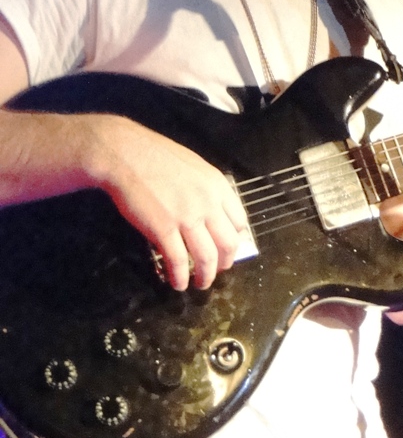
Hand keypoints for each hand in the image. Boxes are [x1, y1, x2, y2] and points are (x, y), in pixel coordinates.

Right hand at [86, 114, 249, 290]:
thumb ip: (208, 189)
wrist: (127, 155)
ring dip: (205, 276)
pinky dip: (179, 277)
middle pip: (228, 243)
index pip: (239, 221)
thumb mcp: (195, 167)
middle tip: (217, 270)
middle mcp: (208, 202)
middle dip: (225, 263)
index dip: (235, 240)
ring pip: (207, 257)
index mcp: (218, 186)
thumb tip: (214, 212)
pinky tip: (177, 283)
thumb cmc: (157, 157)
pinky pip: (177, 261)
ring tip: (200, 283)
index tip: (227, 249)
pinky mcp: (163, 229)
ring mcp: (187, 217)